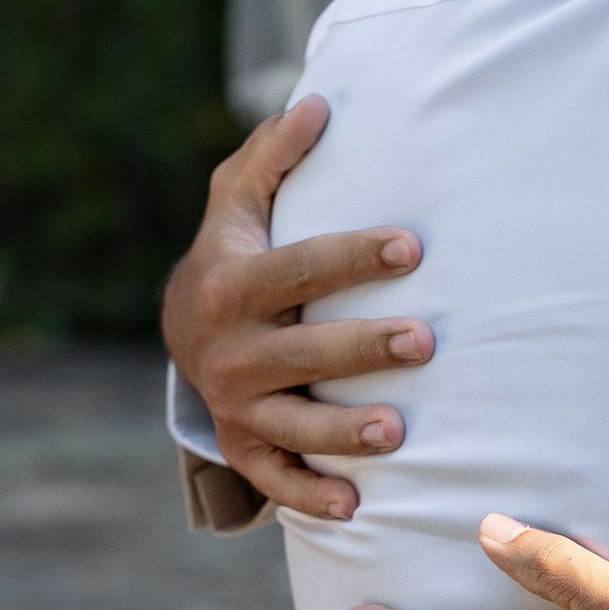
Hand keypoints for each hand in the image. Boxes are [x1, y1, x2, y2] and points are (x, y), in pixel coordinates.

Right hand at [159, 99, 433, 521]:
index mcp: (231, 285)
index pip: (298, 269)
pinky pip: (276, 480)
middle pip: (301, 353)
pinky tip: (355, 506)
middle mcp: (228, 351)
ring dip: (342, 433)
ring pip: (292, 425)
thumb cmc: (235, 252)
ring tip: (397, 431)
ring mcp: (236, 405)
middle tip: (425, 340)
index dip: (351, 257)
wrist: (184, 329)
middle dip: (362, 348)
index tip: (410, 247)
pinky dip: (310, 497)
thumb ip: (273, 156)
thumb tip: (319, 103)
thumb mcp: (237, 199)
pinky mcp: (245, 447)